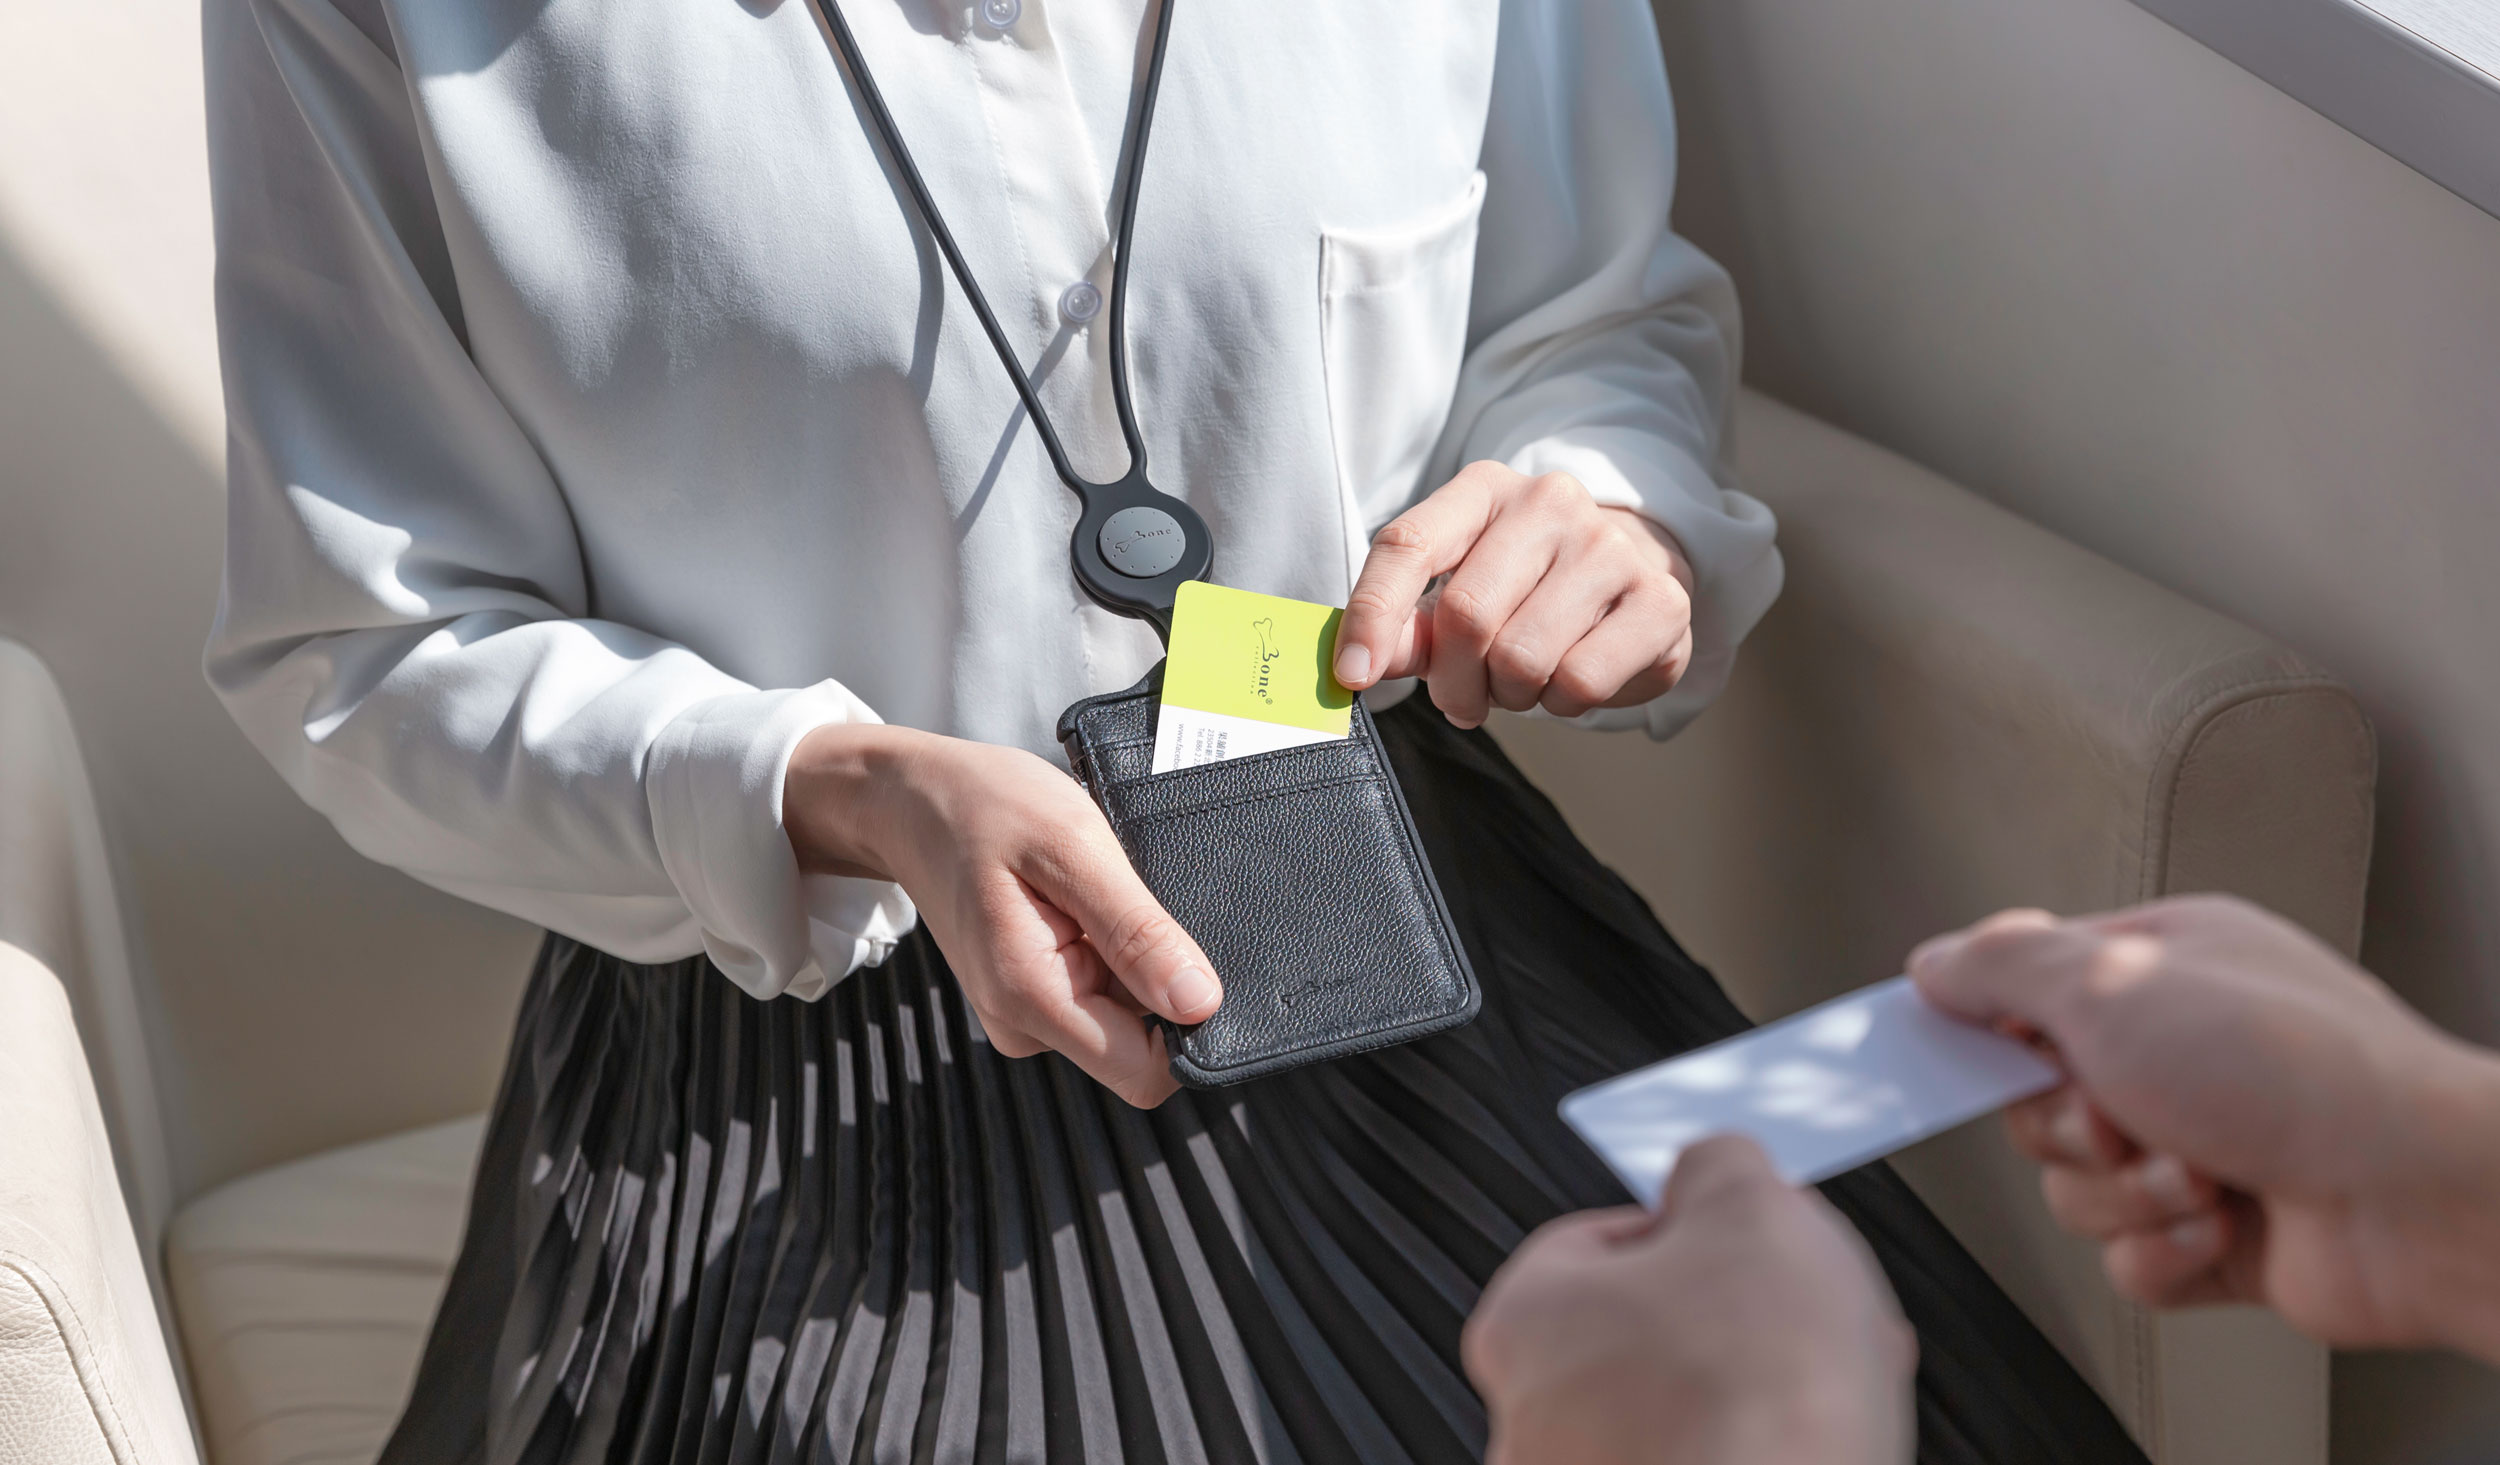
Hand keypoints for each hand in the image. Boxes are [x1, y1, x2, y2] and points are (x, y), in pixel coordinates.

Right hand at [783, 724, 1220, 1107]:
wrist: (913, 798)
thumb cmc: (984, 807)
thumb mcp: (1072, 847)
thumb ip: (1136, 932)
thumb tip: (1201, 1002)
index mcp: (1031, 997)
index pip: (1146, 1072)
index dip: (1189, 1024)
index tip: (1188, 952)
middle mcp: (1024, 1026)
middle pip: (1139, 1050)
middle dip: (1158, 984)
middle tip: (1129, 903)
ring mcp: (1025, 1016)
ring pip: (1124, 1020)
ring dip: (1133, 961)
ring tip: (1097, 893)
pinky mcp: (1031, 997)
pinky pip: (1101, 995)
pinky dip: (1111, 952)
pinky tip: (1085, 903)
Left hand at [1332, 464, 1693, 727]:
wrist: (1629, 568)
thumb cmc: (1525, 585)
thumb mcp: (1455, 588)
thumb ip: (1405, 625)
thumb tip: (1360, 665)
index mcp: (1484, 489)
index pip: (1408, 546)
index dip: (1371, 617)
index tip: (1351, 676)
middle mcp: (1550, 502)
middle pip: (1467, 616)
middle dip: (1453, 680)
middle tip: (1464, 696)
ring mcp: (1611, 548)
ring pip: (1522, 658)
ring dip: (1511, 695)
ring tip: (1525, 678)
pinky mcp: (1660, 601)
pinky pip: (1580, 682)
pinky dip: (1563, 702)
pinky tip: (1570, 675)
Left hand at [1464, 1137, 1915, 1464]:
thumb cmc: (1753, 1390)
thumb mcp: (1750, 1206)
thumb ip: (1717, 1165)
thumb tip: (1714, 1165)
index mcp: (1524, 1322)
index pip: (1598, 1241)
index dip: (1691, 1228)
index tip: (1744, 1232)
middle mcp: (1532, 1421)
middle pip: (1647, 1334)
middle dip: (1737, 1313)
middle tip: (1802, 1307)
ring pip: (1686, 1408)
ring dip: (1758, 1383)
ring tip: (1838, 1373)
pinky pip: (1716, 1459)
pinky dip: (1763, 1442)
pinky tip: (1825, 1432)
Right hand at [1911, 896, 2499, 1360]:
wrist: (2418, 1194)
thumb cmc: (2293, 1066)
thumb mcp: (2110, 979)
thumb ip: (2003, 965)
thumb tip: (1936, 961)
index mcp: (2160, 969)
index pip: (2028, 989)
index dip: (1987, 1026)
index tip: (1948, 1052)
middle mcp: (2181, 1052)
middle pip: (2038, 1102)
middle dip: (2071, 1126)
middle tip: (2124, 1115)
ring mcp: (2203, 1144)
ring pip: (2078, 1188)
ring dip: (2128, 1194)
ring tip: (2202, 1175)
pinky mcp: (2220, 1236)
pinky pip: (2128, 1259)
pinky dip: (2163, 1251)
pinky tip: (2221, 1228)